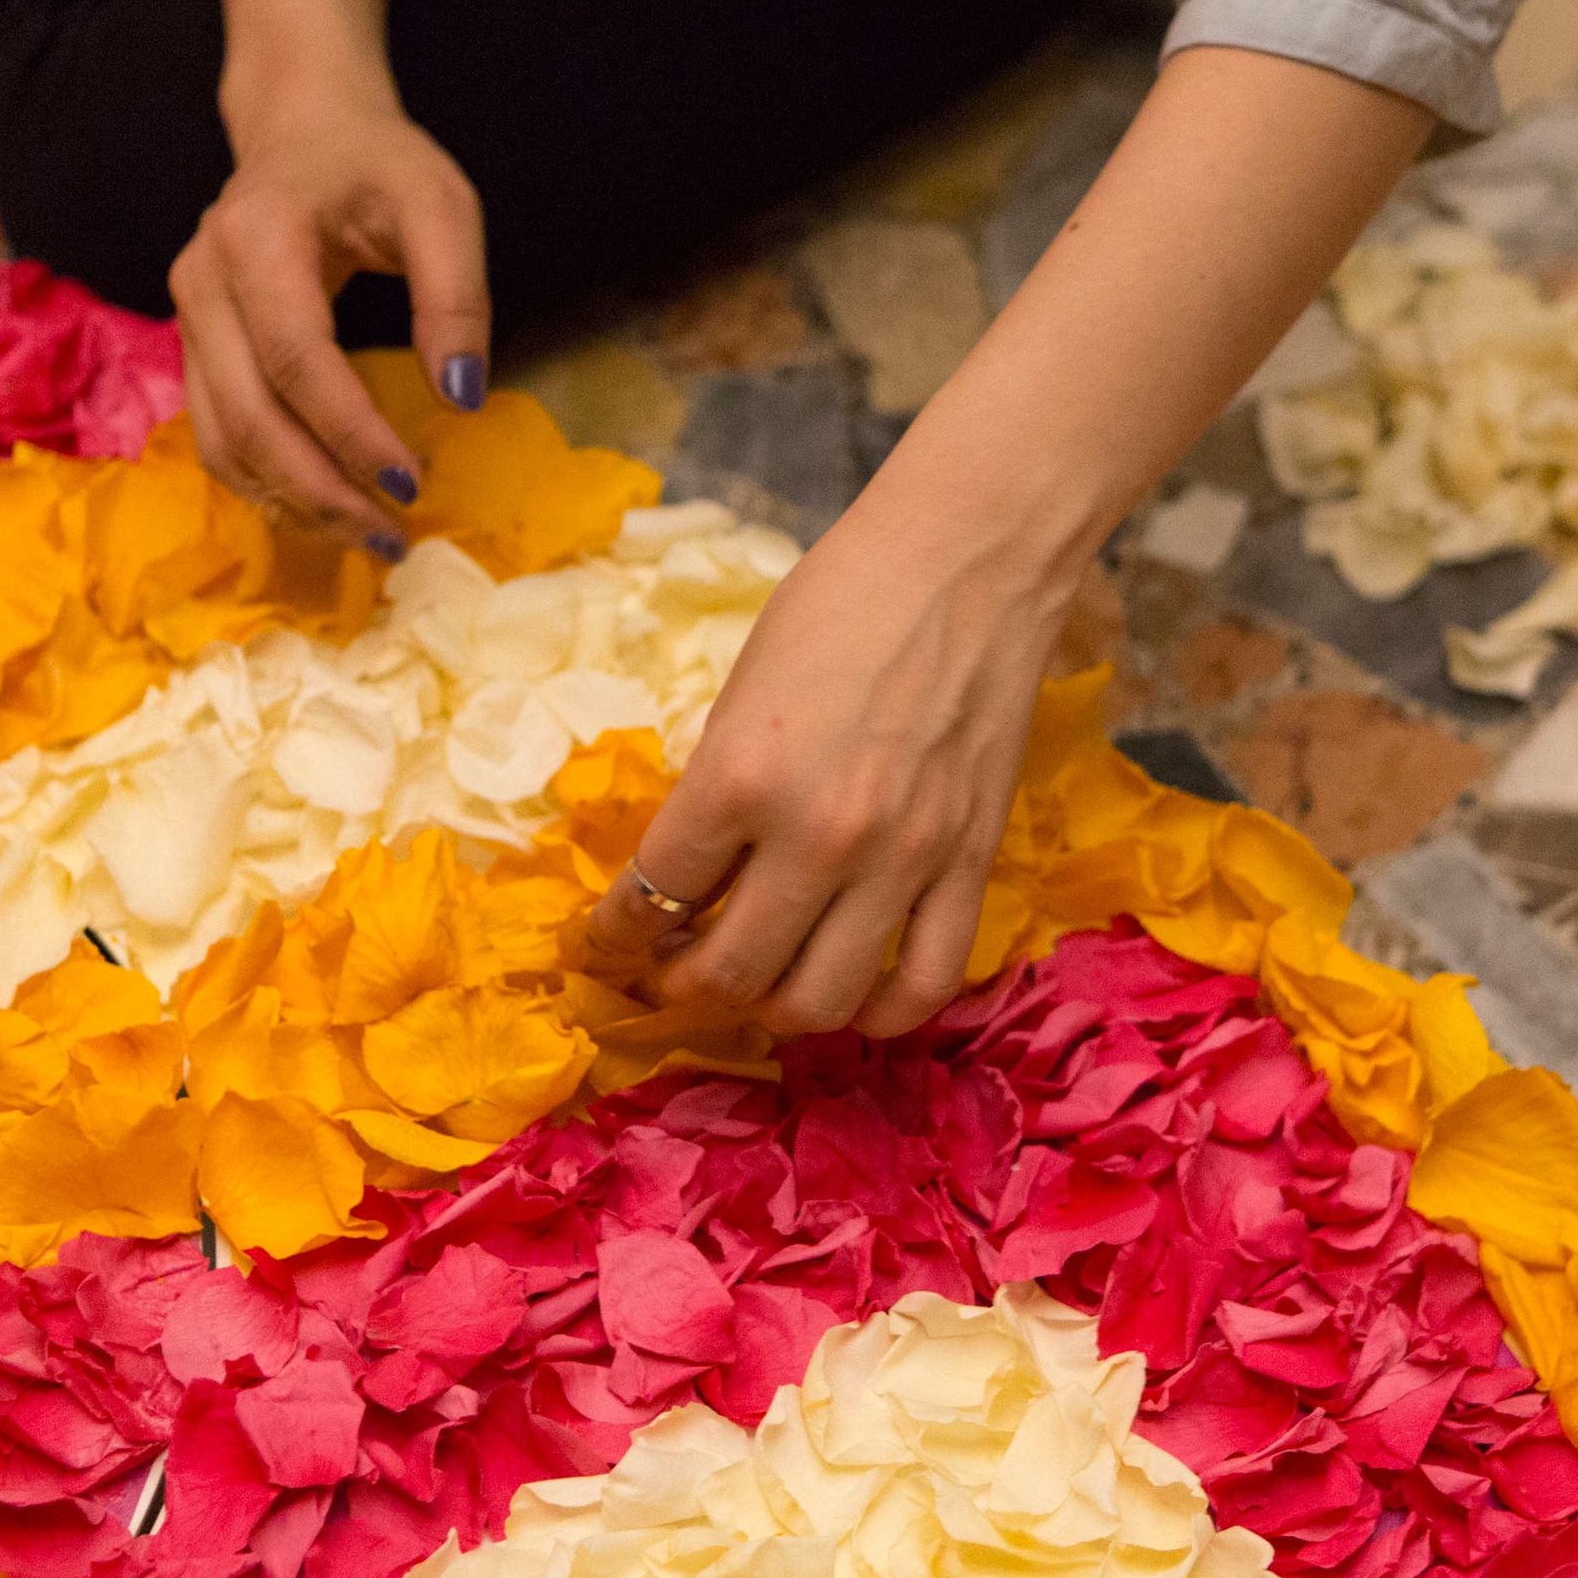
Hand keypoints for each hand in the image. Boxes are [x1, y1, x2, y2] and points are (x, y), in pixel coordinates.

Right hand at [170, 78, 488, 550]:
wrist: (301, 128)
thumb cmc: (376, 164)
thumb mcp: (440, 205)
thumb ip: (457, 296)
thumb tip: (461, 398)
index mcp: (257, 237)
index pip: (296, 360)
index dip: (349, 432)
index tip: (410, 483)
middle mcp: (203, 281)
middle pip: (248, 417)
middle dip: (320, 490)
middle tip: (391, 537)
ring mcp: (187, 318)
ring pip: (222, 440)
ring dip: (292, 502)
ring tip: (366, 535)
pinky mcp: (194, 349)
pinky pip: (218, 436)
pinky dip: (269, 484)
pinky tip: (325, 506)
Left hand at [586, 435, 1086, 1040]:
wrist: (966, 562)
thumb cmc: (838, 604)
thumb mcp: (739, 694)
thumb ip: (715, 794)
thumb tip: (686, 882)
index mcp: (739, 778)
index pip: (652, 896)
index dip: (615, 936)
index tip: (607, 945)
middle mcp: (818, 835)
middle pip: (729, 972)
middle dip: (681, 989)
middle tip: (671, 978)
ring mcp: (902, 859)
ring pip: (820, 1001)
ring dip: (770, 1012)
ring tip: (755, 989)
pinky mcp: (970, 864)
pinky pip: (924, 983)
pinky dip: (880, 1014)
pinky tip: (852, 999)